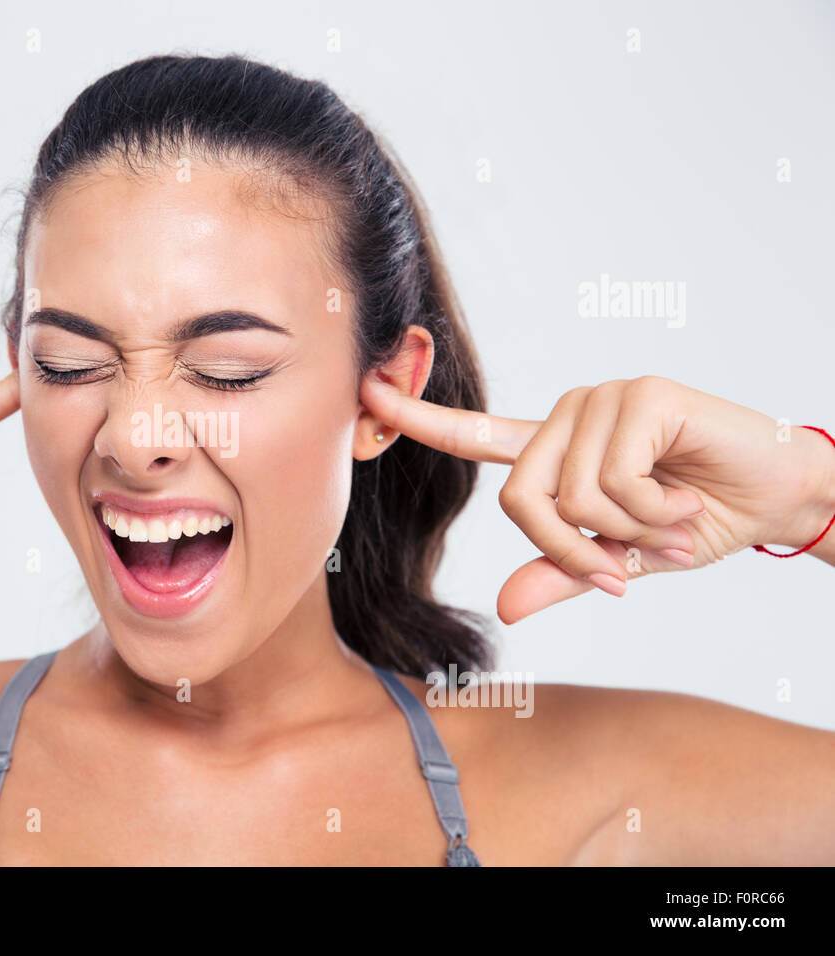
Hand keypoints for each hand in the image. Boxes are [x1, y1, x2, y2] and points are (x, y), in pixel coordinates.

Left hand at [361, 374, 834, 623]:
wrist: (779, 498)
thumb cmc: (697, 520)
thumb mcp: (621, 561)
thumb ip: (564, 574)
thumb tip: (506, 607)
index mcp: (554, 450)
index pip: (473, 435)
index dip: (417, 418)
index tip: (366, 393)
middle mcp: (568, 416)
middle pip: (519, 500)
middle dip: (572, 552)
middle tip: (625, 567)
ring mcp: (601, 400)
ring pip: (568, 497)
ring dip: (625, 534)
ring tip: (670, 523)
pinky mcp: (641, 396)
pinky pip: (612, 481)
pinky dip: (652, 515)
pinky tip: (686, 504)